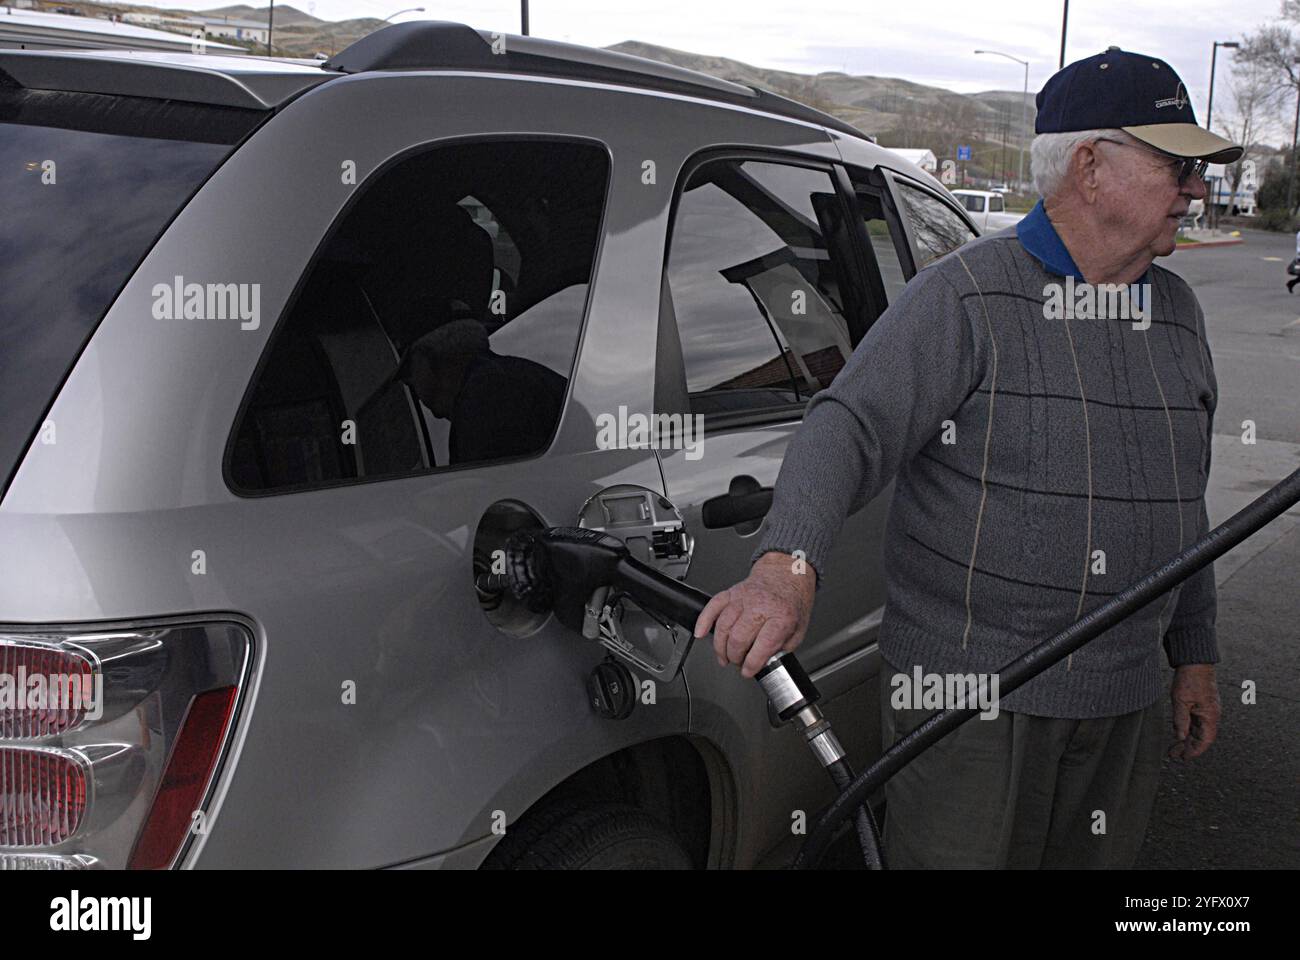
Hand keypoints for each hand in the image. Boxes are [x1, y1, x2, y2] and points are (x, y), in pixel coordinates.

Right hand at [693, 552, 816, 678]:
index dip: (752, 664)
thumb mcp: (799, 629)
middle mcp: (760, 606)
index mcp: (781, 616)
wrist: (786, 573)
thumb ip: (782, 648)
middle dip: (735, 657)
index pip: (762, 646)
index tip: (748, 671)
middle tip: (738, 663)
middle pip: (738, 639)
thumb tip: (765, 663)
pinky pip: (713, 607)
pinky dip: (704, 621)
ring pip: (723, 626)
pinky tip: (701, 633)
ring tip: (724, 657)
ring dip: (721, 647)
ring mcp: (743, 598)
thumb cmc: (792, 600)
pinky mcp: (732, 593)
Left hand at [1169, 664, 1219, 758]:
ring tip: (1173, 748)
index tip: (1184, 758)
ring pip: (1197, 730)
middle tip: (1174, 755)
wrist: (1195, 662)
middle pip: (1201, 737)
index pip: (1205, 741)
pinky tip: (1178, 734)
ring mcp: (1207, 710)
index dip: (1195, 751)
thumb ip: (1180, 720)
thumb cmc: (1190, 679)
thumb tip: (1180, 737)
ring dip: (1186, 740)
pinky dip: (1187, 729)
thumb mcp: (1180, 701)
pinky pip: (1195, 722)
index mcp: (1210, 716)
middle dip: (1188, 747)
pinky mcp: (1202, 705)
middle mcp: (1211, 715)